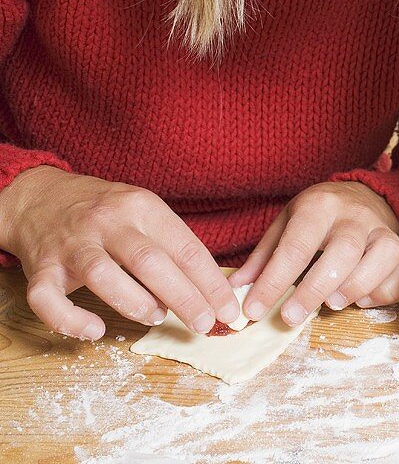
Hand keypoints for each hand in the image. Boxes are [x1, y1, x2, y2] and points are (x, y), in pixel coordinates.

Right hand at [0, 166, 238, 339]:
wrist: (40, 196)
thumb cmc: (105, 213)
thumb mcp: (144, 212)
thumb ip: (172, 245)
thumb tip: (209, 292)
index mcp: (142, 207)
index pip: (185, 248)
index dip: (211, 283)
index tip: (229, 310)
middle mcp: (107, 222)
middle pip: (150, 261)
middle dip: (184, 297)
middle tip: (204, 323)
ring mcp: (72, 244)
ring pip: (103, 275)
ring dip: (134, 302)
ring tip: (156, 317)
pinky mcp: (40, 266)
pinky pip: (47, 298)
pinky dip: (70, 319)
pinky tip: (95, 331)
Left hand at [231, 181, 398, 325]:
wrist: (363, 194)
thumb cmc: (318, 216)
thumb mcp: (286, 223)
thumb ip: (264, 256)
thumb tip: (236, 290)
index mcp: (320, 206)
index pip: (295, 246)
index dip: (273, 282)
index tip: (253, 309)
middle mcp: (354, 216)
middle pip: (342, 252)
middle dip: (315, 289)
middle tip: (291, 316)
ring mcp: (382, 230)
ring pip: (383, 256)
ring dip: (358, 285)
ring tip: (333, 304)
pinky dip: (386, 290)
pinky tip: (363, 300)